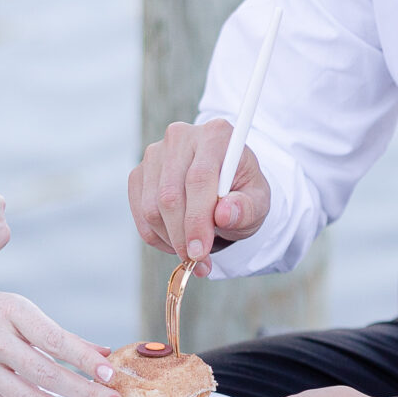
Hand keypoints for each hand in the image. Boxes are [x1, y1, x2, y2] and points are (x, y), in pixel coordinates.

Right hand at [129, 118, 270, 272]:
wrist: (225, 185)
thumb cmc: (243, 193)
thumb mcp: (258, 203)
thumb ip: (246, 209)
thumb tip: (224, 214)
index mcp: (216, 135)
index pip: (199, 178)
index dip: (197, 219)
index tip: (200, 252)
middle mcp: (181, 137)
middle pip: (170, 195)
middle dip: (182, 236)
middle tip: (198, 261)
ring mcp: (155, 154)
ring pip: (151, 208)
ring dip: (171, 240)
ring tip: (193, 252)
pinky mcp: (139, 174)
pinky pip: (140, 215)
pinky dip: (157, 237)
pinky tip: (178, 241)